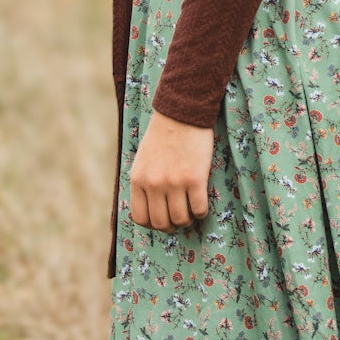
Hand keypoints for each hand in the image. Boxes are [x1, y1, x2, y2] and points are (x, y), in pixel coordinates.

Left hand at [129, 109, 212, 234]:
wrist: (182, 113)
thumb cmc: (163, 135)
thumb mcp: (143, 160)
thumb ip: (144, 182)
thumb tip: (151, 207)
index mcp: (138, 180)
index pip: (141, 218)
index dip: (153, 225)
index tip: (162, 221)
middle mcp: (154, 184)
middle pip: (162, 223)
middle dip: (172, 226)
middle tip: (179, 219)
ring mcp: (174, 183)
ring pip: (181, 219)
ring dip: (188, 220)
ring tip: (191, 212)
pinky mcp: (195, 179)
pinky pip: (199, 209)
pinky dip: (201, 212)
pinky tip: (201, 204)